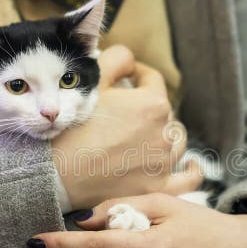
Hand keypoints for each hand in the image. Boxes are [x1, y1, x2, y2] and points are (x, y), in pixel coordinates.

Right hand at [52, 46, 198, 208]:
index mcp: (153, 103)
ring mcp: (164, 162)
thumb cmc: (71, 126)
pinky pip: (187, 179)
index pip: (152, 80)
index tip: (126, 77)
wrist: (55, 174)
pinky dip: (191, 171)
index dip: (137, 74)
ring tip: (147, 135)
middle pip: (162, 111)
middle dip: (145, 106)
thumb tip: (130, 61)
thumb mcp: (91, 80)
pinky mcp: (158, 188)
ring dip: (164, 134)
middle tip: (122, 110)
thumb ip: (116, 59)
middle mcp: (165, 132)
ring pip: (175, 141)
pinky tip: (191, 166)